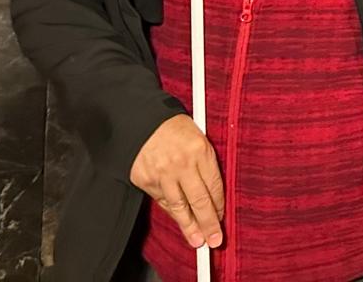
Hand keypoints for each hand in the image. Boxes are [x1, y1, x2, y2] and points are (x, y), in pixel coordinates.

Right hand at [129, 114, 224, 249]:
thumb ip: (205, 163)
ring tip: (197, 241)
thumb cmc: (173, 128)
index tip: (221, 218)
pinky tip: (179, 221)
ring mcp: (162, 174)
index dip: (219, 206)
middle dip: (209, 224)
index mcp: (199, 149)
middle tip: (215, 239)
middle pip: (199, 201)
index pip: (214, 186)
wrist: (141, 120)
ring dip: (190, 227)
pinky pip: (162, 202)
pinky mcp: (146, 180)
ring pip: (179, 208)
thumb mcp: (197, 136)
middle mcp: (181, 163)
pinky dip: (172, 213)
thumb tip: (214, 195)